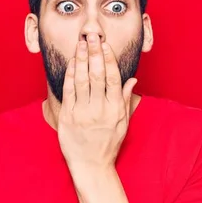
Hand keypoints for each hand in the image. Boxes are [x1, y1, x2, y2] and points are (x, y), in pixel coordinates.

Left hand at [58, 33, 137, 173]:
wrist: (91, 166)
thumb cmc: (108, 144)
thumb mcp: (123, 123)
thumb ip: (125, 99)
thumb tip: (133, 80)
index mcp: (115, 109)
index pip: (112, 78)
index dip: (108, 58)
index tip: (105, 44)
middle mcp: (100, 109)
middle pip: (97, 75)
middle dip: (94, 53)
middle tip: (92, 36)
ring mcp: (82, 113)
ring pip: (82, 80)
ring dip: (81, 59)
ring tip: (81, 43)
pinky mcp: (68, 117)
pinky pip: (68, 92)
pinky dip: (70, 75)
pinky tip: (72, 62)